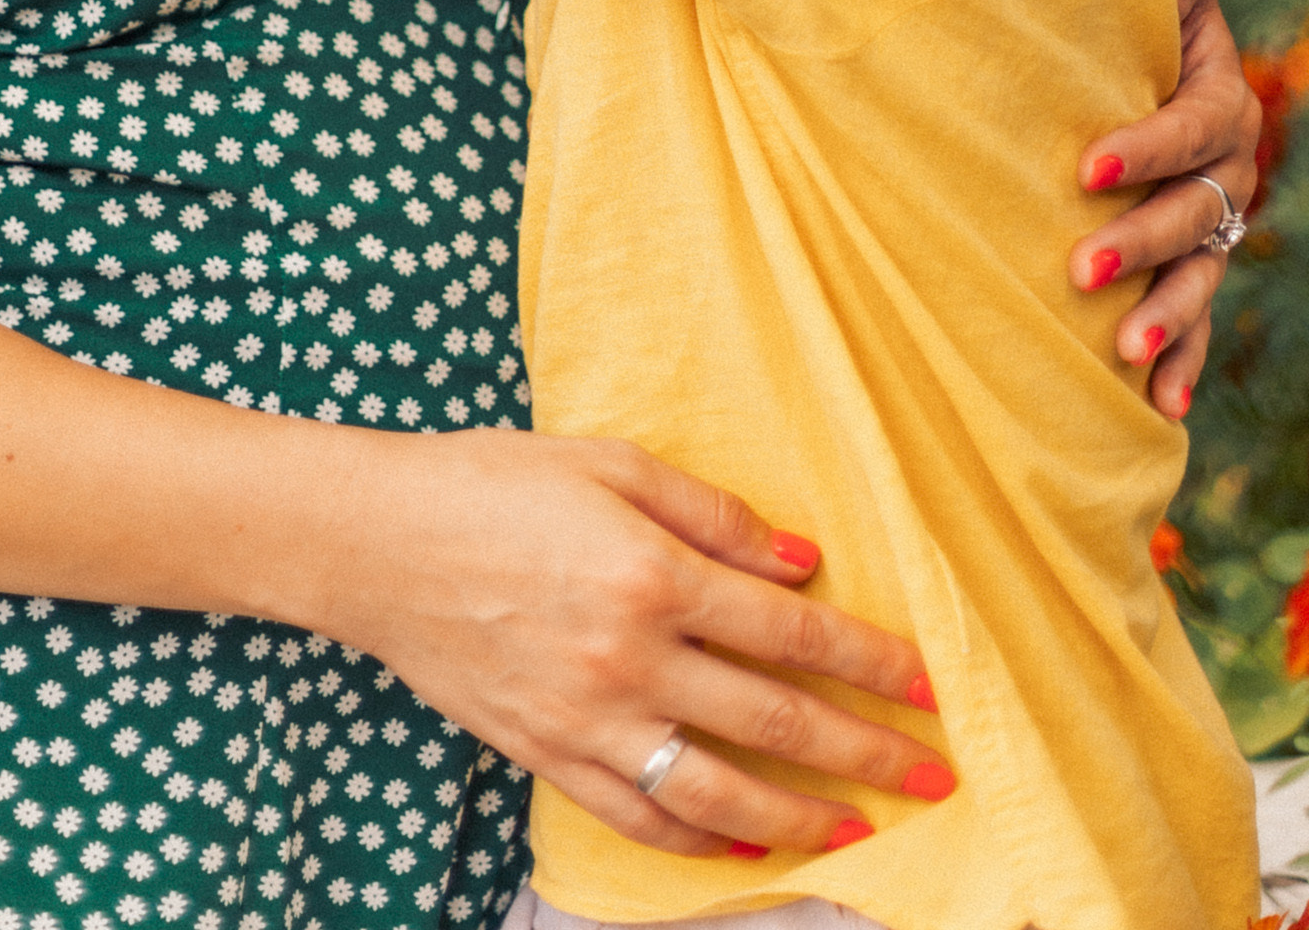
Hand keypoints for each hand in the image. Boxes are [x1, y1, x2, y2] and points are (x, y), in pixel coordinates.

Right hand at [320, 425, 947, 859]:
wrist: (376, 541)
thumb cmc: (493, 481)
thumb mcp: (608, 463)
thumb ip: (710, 513)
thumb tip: (799, 563)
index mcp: (650, 575)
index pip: (789, 632)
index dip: (869, 661)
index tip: (927, 685)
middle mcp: (628, 659)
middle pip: (773, 719)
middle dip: (864, 753)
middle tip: (932, 775)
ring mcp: (586, 719)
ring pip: (717, 792)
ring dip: (800, 817)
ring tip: (859, 831)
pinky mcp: (545, 755)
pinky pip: (637, 817)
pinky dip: (698, 842)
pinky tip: (745, 845)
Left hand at [1068, 0, 1261, 419]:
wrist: (1128, 46)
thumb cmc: (1130, 4)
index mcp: (1222, 94)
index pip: (1193, 126)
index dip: (1147, 147)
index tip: (1087, 167)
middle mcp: (1232, 163)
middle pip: (1196, 210)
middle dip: (1141, 242)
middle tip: (1080, 267)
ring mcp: (1217, 219)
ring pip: (1202, 273)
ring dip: (1167, 314)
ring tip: (1124, 349)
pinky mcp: (1194, 260)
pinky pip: (1200, 316)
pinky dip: (1185, 358)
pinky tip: (1162, 404)